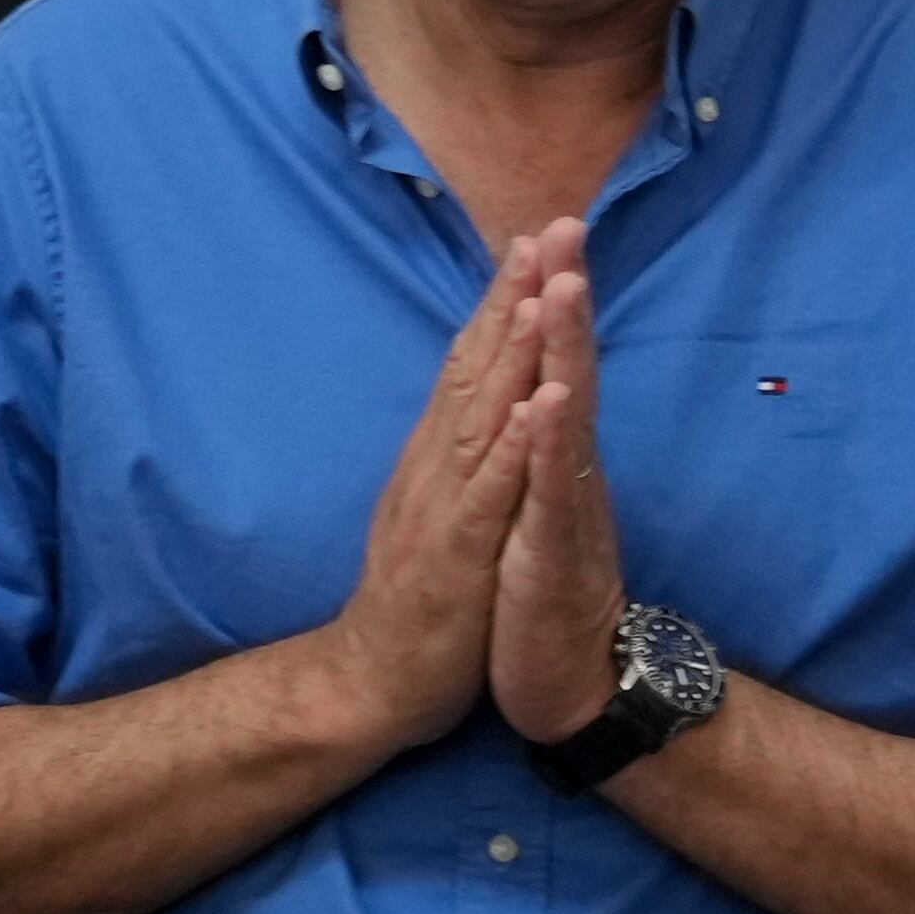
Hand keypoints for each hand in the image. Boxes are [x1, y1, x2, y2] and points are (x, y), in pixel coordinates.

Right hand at [315, 228, 555, 752]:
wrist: (371, 681)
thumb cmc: (417, 600)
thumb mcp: (438, 513)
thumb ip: (455, 459)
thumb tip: (478, 409)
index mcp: (437, 459)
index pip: (470, 366)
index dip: (499, 304)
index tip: (530, 243)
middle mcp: (435, 468)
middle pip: (475, 369)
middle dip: (511, 299)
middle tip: (543, 232)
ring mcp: (443, 507)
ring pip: (482, 417)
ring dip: (512, 354)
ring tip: (541, 292)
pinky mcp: (455, 555)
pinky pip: (490, 496)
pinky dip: (513, 449)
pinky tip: (537, 408)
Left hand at [488, 232, 630, 744]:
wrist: (569, 687)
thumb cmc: (542, 598)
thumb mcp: (536, 510)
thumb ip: (544, 450)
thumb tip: (546, 391)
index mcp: (552, 459)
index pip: (551, 365)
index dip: (548, 302)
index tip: (543, 232)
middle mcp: (567, 471)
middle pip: (568, 369)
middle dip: (565, 297)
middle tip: (566, 225)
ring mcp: (564, 509)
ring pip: (567, 418)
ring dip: (566, 351)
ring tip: (565, 286)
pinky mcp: (550, 555)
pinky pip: (550, 494)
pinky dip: (550, 445)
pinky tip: (550, 401)